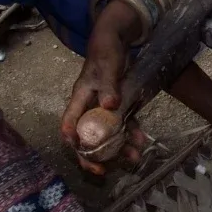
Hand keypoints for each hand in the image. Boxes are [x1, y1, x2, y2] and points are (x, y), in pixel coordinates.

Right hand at [60, 16, 144, 173]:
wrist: (117, 40)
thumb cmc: (106, 51)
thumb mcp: (108, 66)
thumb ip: (109, 86)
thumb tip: (110, 106)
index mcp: (80, 97)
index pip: (70, 123)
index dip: (72, 140)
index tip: (82, 155)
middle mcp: (89, 105)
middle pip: (87, 136)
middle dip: (94, 155)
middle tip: (101, 171)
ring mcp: (104, 107)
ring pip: (108, 133)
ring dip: (119, 148)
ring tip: (133, 159)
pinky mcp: (118, 105)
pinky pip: (123, 123)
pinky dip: (131, 133)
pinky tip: (141, 141)